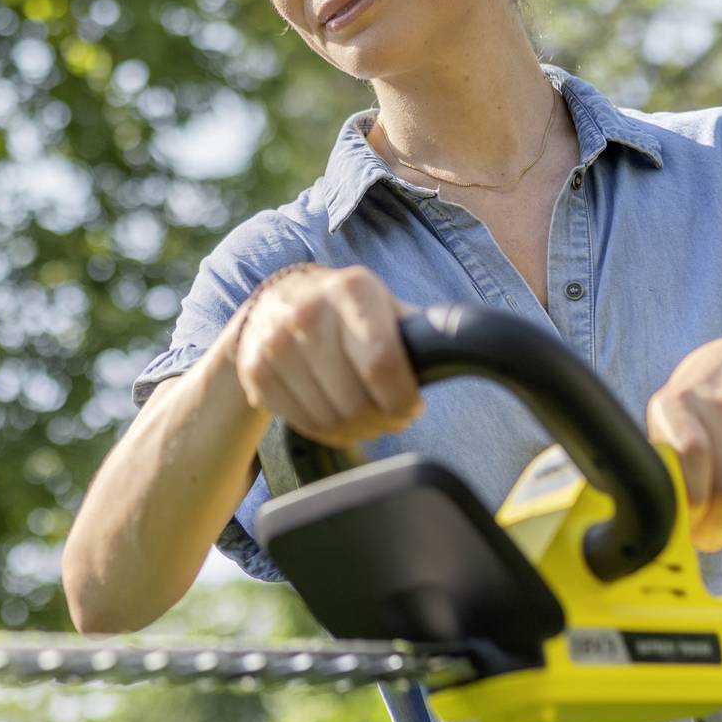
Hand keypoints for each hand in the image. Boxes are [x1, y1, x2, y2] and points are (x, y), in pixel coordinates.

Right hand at [226, 263, 424, 445]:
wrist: (277, 302)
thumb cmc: (348, 310)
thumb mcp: (384, 305)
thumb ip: (418, 332)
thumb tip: (464, 354)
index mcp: (353, 289)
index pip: (382, 363)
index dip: (402, 399)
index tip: (412, 406)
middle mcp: (309, 311)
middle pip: (355, 402)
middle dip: (383, 421)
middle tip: (392, 416)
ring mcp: (276, 341)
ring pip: (330, 420)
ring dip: (358, 431)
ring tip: (368, 418)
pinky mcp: (256, 370)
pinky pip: (303, 424)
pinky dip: (328, 432)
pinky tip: (338, 417)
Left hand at [645, 336, 721, 550]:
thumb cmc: (695, 404)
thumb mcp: (669, 418)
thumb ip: (663, 460)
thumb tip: (656, 518)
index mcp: (678, 401)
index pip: (693, 456)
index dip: (694, 503)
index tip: (686, 530)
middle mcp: (718, 400)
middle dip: (719, 525)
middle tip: (710, 544)